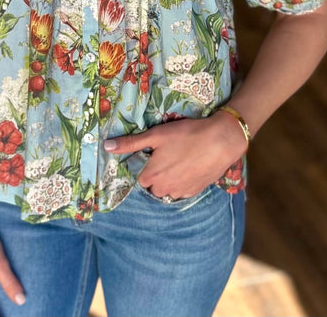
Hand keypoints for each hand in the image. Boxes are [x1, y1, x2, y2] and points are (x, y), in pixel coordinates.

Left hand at [104, 112, 246, 200]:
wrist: (220, 141)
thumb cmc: (186, 135)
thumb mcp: (156, 135)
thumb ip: (130, 143)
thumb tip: (106, 146)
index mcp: (151, 176)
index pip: (140, 176)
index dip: (146, 164)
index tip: (154, 153)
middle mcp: (163, 190)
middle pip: (153, 184)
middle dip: (157, 172)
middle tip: (169, 154)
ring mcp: (180, 193)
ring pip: (168, 188)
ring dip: (170, 178)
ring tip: (181, 158)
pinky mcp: (195, 192)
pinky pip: (183, 189)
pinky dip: (184, 180)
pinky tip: (191, 165)